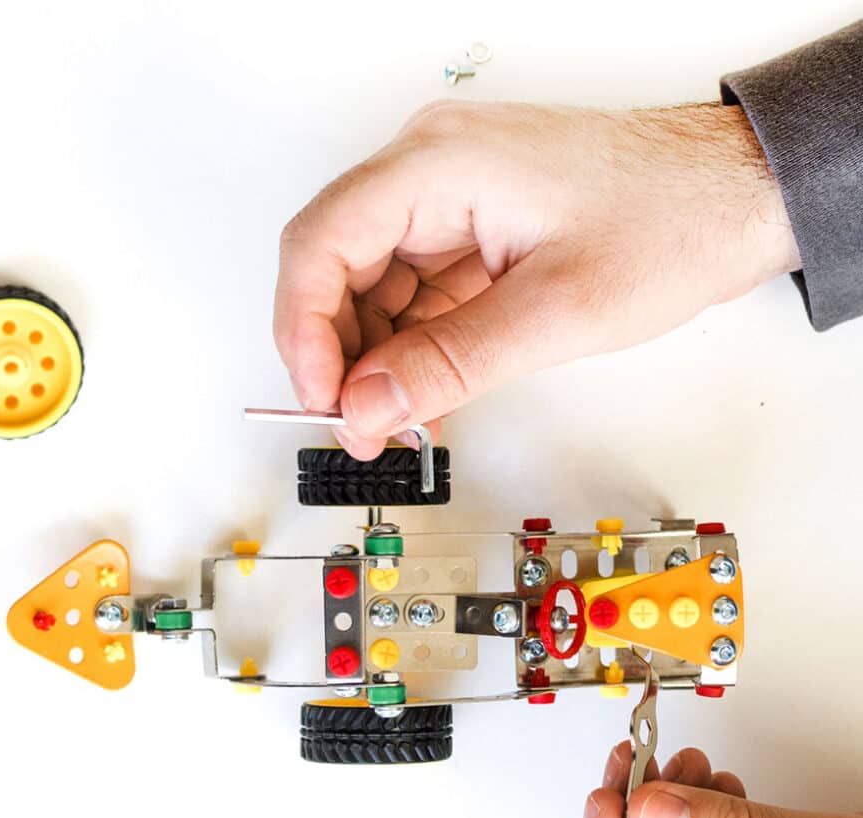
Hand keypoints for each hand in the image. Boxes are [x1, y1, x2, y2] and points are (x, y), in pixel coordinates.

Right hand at [274, 102, 799, 459]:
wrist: (739, 197)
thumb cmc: (670, 220)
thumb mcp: (555, 311)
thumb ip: (450, 363)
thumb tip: (366, 406)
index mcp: (438, 164)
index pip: (320, 244)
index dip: (302, 331)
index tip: (320, 400)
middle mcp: (429, 172)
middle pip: (335, 270)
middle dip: (340, 358)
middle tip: (362, 428)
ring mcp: (448, 201)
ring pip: (370, 291)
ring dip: (377, 363)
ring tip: (403, 423)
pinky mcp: (468, 231)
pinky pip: (413, 297)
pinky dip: (412, 352)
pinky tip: (428, 397)